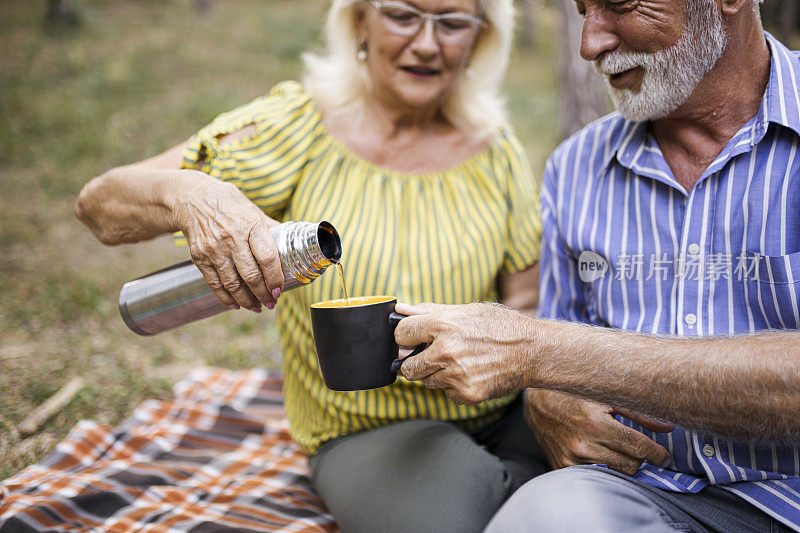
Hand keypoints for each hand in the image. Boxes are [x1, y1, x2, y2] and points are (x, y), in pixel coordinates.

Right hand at [175, 180, 283, 310]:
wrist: (191, 198)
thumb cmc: (228, 203)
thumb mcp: (252, 209)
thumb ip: (269, 229)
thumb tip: (290, 243)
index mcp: (250, 225)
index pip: (267, 258)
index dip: (275, 278)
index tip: (280, 289)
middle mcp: (231, 238)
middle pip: (251, 276)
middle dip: (263, 295)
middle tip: (271, 302)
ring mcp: (213, 249)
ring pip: (233, 284)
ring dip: (247, 301)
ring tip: (257, 307)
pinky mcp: (199, 257)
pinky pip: (215, 284)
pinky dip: (226, 298)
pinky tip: (236, 304)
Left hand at [394, 302, 530, 403]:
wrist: (534, 351)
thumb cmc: (501, 326)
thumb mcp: (467, 310)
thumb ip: (429, 311)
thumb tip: (400, 310)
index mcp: (443, 325)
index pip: (401, 334)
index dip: (406, 337)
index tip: (412, 339)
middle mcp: (446, 351)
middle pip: (407, 367)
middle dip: (416, 361)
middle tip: (435, 355)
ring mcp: (456, 375)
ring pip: (427, 381)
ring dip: (437, 374)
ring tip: (461, 361)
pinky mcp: (466, 394)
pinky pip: (446, 393)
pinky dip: (454, 386)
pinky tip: (472, 373)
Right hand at [524, 388, 673, 475]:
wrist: (537, 402)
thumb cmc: (574, 394)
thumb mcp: (606, 396)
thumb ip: (639, 413)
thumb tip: (669, 427)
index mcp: (595, 423)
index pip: (639, 448)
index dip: (657, 453)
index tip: (664, 456)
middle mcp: (582, 444)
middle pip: (631, 464)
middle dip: (640, 457)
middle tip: (640, 448)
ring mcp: (571, 459)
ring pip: (616, 473)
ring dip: (624, 463)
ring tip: (620, 449)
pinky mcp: (563, 467)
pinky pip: (597, 475)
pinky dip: (605, 467)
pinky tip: (603, 455)